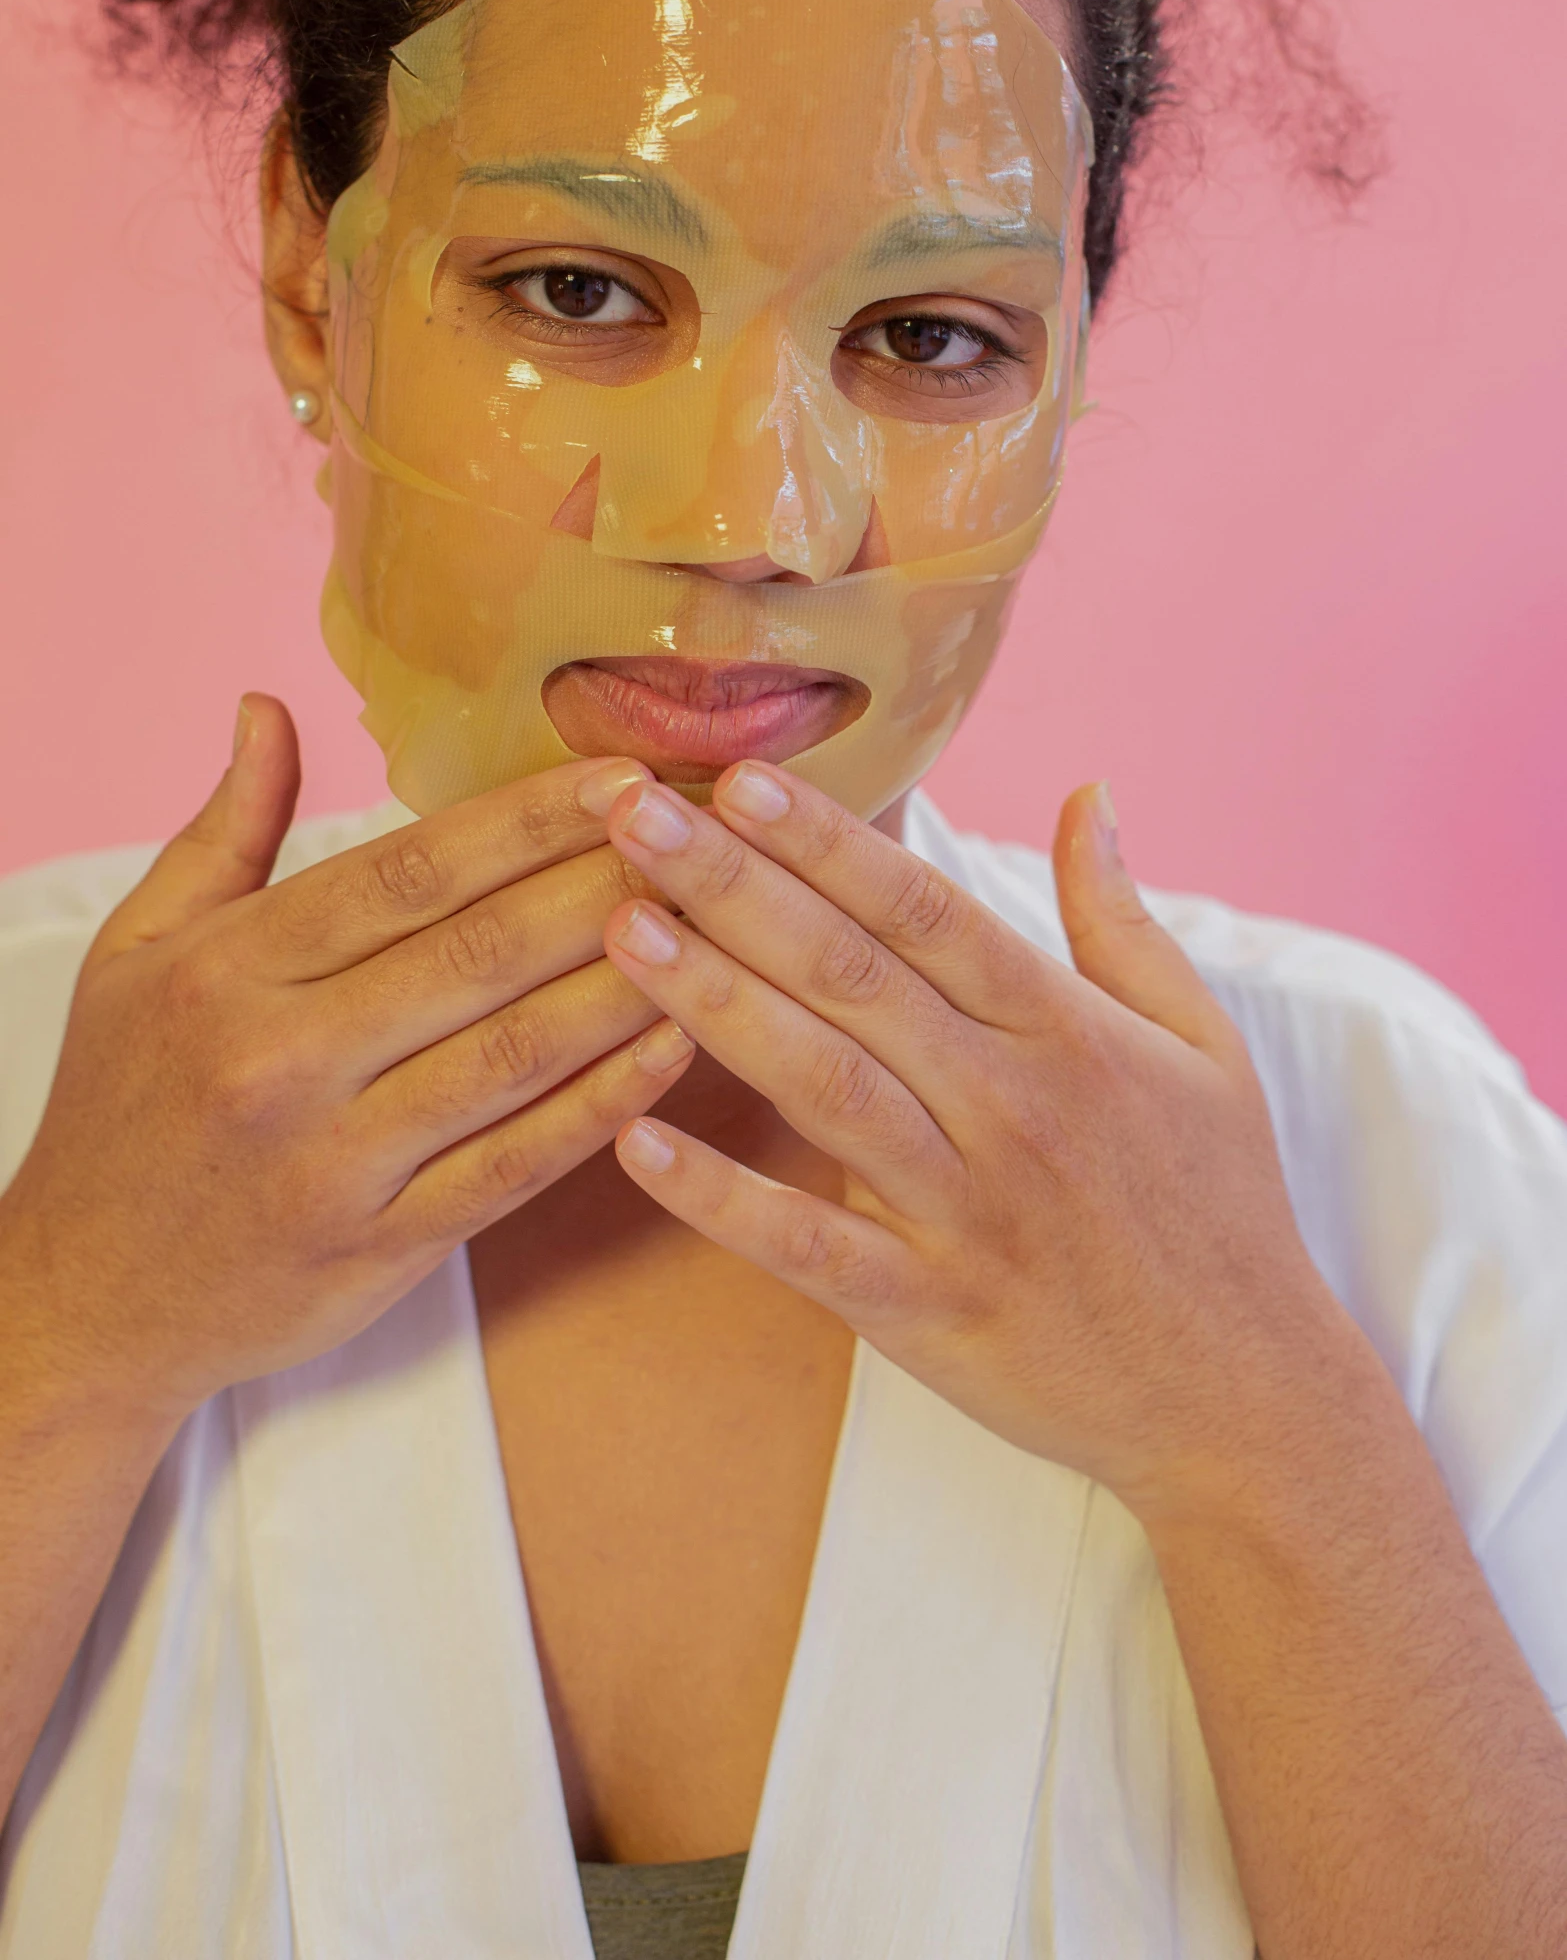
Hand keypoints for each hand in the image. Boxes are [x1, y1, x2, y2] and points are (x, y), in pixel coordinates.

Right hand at [0, 698, 692, 1422]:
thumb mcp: (136, 952)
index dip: (528, 820)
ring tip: (719, 925)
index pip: (408, 872)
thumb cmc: (121, 1108)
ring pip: (511, 1055)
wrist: (83, 1301)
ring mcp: (334, 1161)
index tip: (623, 777)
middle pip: (477, 951)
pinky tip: (674, 1051)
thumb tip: (269, 705)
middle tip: (704, 837)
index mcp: (231, 967)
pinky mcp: (378, 1249)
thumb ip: (223, 830)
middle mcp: (281, 1057)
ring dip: (628, 986)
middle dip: (604, 885)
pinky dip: (599, 1107)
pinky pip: (512, 1166)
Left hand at [598, 764, 1363, 1519]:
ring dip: (714, 1002)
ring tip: (620, 929)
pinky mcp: (928, 1311)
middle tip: (632, 813)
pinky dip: (722, 1199)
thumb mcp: (1205, 1044)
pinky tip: (637, 1141)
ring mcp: (966, 1210)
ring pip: (822, 1086)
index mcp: (1067, 1032)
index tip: (739, 778)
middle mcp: (1012, 1106)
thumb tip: (1089, 792)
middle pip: (852, 975)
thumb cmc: (1219, 1209)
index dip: (830, 841)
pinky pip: (809, 1247)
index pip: (927, 911)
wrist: (1249, 1401)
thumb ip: (1122, 919)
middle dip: (736, 885)